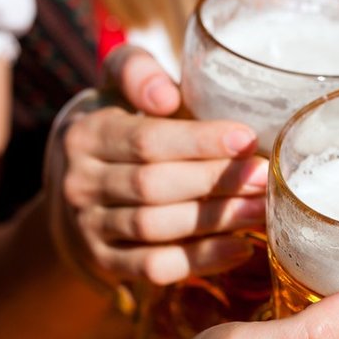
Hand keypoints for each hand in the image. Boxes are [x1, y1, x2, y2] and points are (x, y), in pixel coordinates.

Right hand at [61, 46, 268, 284]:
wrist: (72, 190)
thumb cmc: (119, 130)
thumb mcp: (115, 90)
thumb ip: (136, 72)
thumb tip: (164, 95)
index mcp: (88, 133)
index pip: (146, 140)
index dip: (199, 141)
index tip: (248, 139)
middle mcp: (80, 182)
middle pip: (154, 186)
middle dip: (217, 182)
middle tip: (266, 178)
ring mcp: (89, 227)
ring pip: (157, 227)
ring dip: (216, 220)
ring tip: (263, 210)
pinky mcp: (105, 263)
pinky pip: (155, 267)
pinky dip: (202, 259)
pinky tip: (241, 247)